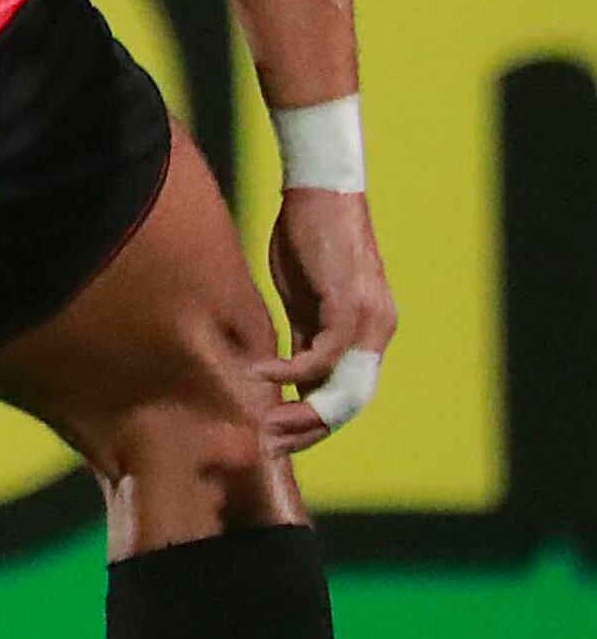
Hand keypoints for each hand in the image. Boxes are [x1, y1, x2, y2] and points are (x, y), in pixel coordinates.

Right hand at [257, 186, 397, 458]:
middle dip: (309, 430)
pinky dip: (289, 371)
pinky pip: (320, 354)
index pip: (349, 395)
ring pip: (340, 386)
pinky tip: (260, 374)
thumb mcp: (305, 299)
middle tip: (270, 446)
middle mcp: (379, 331)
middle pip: (350, 402)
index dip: (317, 422)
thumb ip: (305, 337)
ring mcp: (368, 319)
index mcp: (371, 333)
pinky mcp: (348, 304)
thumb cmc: (308, 240)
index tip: (280, 438)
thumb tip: (293, 379)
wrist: (322, 192)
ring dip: (298, 410)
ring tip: (262, 423)